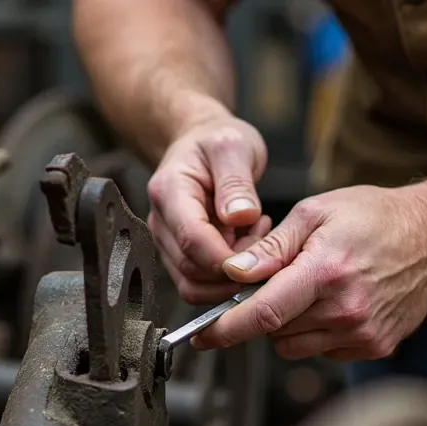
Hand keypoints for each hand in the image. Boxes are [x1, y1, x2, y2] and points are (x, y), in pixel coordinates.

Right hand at [147, 112, 272, 303]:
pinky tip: (246, 246)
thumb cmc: (216, 141)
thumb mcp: (234, 146)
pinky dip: (226, 277)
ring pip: (193, 284)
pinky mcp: (178, 255)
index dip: (224, 257)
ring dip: (230, 277)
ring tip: (256, 240)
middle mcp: (160, 221)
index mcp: (169, 191)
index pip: (191, 238)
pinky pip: (200, 283)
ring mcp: (167, 242)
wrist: (200, 143)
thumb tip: (240, 218)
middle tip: (266, 242)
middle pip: (190, 268)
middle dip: (232, 269)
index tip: (258, 258)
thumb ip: (237, 183)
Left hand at [192, 185, 426, 360]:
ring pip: (294, 346)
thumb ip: (270, 248)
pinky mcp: (375, 347)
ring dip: (289, 324)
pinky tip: (334, 302)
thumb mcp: (315, 213)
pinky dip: (316, 332)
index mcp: (325, 272)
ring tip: (311, 288)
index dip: (224, 329)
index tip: (201, 335)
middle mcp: (345, 310)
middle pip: (273, 332)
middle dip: (261, 312)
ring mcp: (363, 333)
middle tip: (279, 281)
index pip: (262, 314)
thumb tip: (232, 272)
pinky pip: (322, 351)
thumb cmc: (374, 217)